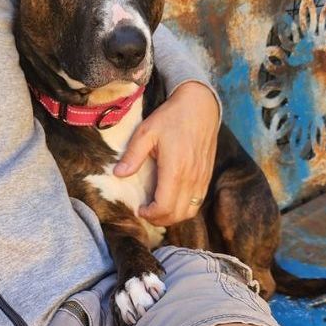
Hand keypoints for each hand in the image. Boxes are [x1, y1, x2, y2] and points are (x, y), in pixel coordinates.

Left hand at [113, 82, 220, 226]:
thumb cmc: (171, 117)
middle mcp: (191, 177)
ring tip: (158, 208)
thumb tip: (119, 174)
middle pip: (177, 214)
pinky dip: (185, 207)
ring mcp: (202, 178)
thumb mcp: (146, 132)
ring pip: (190, 211)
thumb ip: (132, 155)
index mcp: (175, 169)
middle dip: (160, 219)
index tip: (139, 209)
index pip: (164, 207)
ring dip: (173, 216)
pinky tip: (173, 198)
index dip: (150, 214)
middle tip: (146, 212)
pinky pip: (198, 201)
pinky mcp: (207, 175)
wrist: (200, 106)